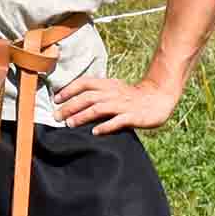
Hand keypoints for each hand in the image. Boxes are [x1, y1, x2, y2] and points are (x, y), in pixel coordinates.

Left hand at [53, 73, 181, 134]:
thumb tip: (75, 101)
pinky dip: (105, 126)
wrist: (159, 97)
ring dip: (82, 116)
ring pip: (99, 108)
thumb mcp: (113, 89)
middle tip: (56, 116)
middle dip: (70, 106)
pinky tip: (95, 132)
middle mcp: (113, 93)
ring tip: (70, 124)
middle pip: (87, 97)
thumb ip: (98, 93)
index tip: (56, 99)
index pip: (84, 83)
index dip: (69, 90)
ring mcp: (123, 104)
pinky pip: (117, 121)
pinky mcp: (133, 116)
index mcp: (107, 85)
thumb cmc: (132, 95)